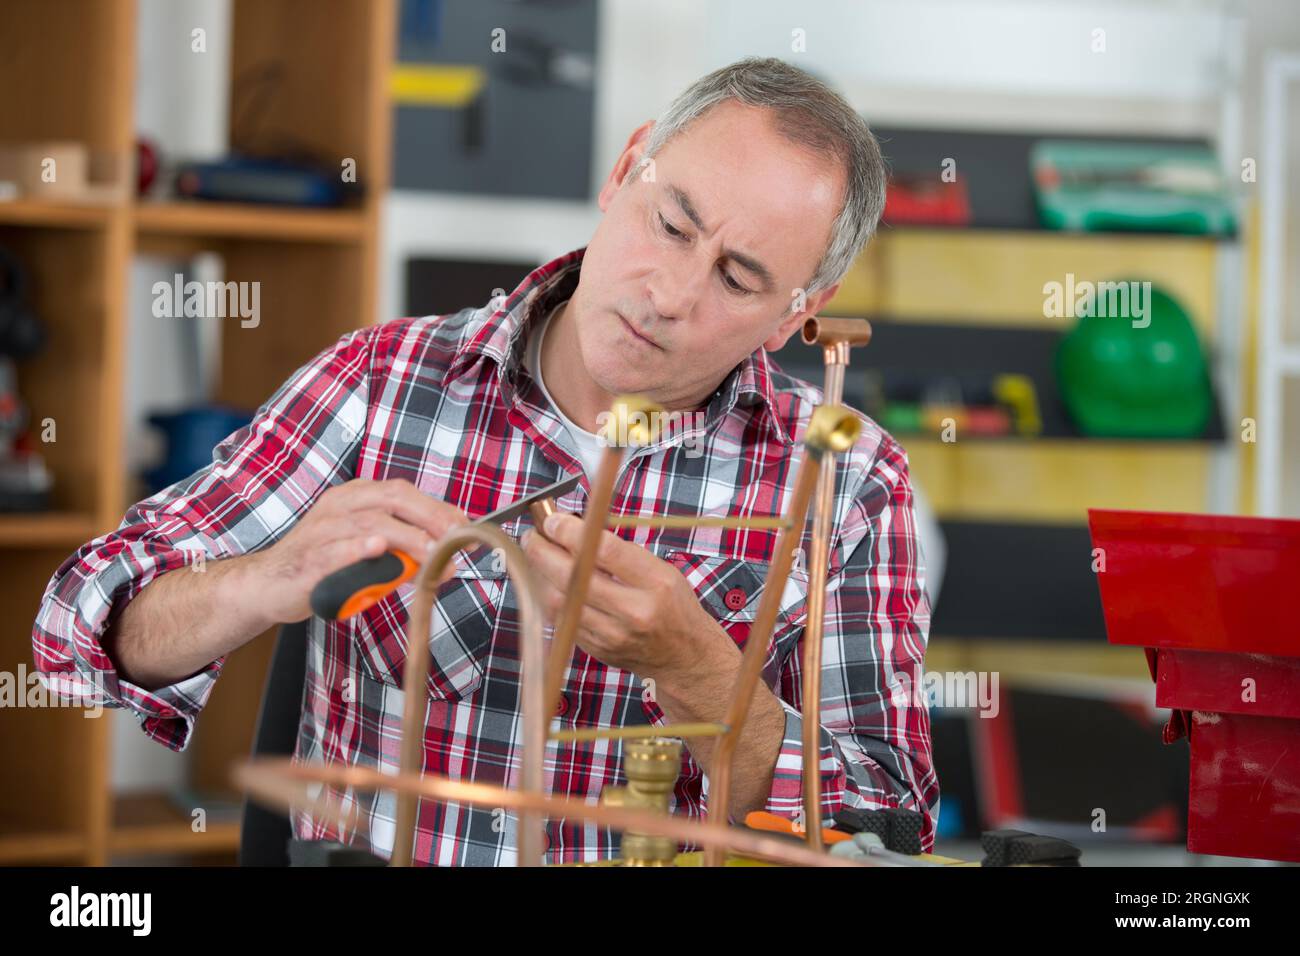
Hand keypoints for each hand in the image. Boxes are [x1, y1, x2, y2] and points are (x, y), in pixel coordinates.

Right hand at [241, 478, 468, 623]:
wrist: (266, 585)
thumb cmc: (321, 564)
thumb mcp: (367, 551)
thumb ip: (401, 549)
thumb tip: (443, 556)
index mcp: (355, 496)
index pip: (404, 491)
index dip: (438, 507)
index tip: (464, 526)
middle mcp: (339, 506)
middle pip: (393, 498)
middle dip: (430, 517)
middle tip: (455, 540)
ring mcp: (322, 530)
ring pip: (371, 523)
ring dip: (407, 539)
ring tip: (431, 554)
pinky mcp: (308, 559)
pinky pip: (335, 550)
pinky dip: (358, 549)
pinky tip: (376, 549)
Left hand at [520, 512, 730, 685]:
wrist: (683, 657)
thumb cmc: (672, 606)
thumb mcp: (660, 570)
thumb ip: (621, 552)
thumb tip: (574, 529)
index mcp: (655, 583)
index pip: (605, 551)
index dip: (570, 532)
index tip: (553, 521)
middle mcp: (634, 612)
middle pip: (573, 577)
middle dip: (543, 551)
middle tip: (532, 536)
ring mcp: (612, 635)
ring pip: (560, 600)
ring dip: (539, 574)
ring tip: (536, 555)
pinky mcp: (596, 649)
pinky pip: (561, 619)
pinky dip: (549, 596)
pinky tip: (546, 581)